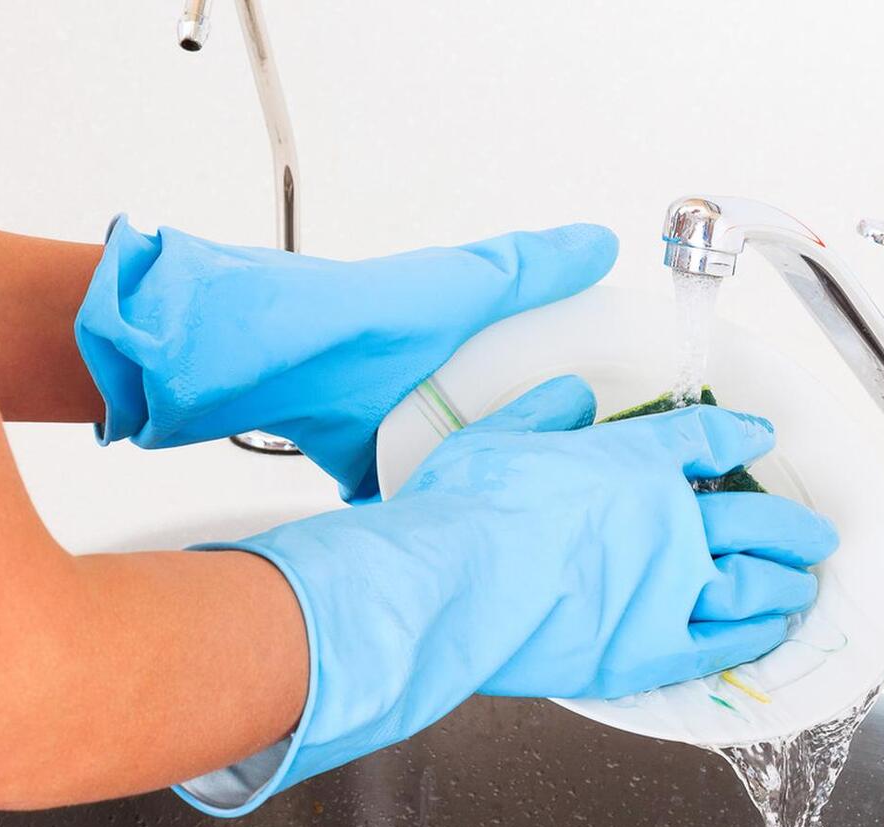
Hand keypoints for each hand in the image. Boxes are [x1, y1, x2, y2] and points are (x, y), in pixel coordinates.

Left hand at [75, 217, 616, 499]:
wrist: (281, 359)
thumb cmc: (374, 315)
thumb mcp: (469, 284)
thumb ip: (533, 268)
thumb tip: (602, 241)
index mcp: (455, 334)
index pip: (516, 356)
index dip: (550, 375)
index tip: (591, 406)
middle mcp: (424, 378)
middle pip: (485, 413)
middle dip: (513, 438)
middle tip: (556, 472)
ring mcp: (391, 422)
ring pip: (446, 456)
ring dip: (468, 474)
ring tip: (512, 504)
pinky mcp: (361, 462)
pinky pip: (400, 493)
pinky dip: (418, 507)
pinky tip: (446, 527)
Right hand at [176, 375, 837, 816]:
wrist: (452, 583)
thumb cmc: (465, 508)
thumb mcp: (499, 436)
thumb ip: (545, 411)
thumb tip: (575, 394)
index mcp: (633, 462)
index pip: (704, 438)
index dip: (738, 434)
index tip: (758, 437)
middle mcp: (669, 521)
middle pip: (754, 518)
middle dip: (791, 525)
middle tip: (816, 532)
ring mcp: (667, 587)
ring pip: (753, 582)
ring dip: (785, 581)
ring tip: (801, 584)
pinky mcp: (648, 649)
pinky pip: (720, 644)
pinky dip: (753, 635)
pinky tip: (771, 631)